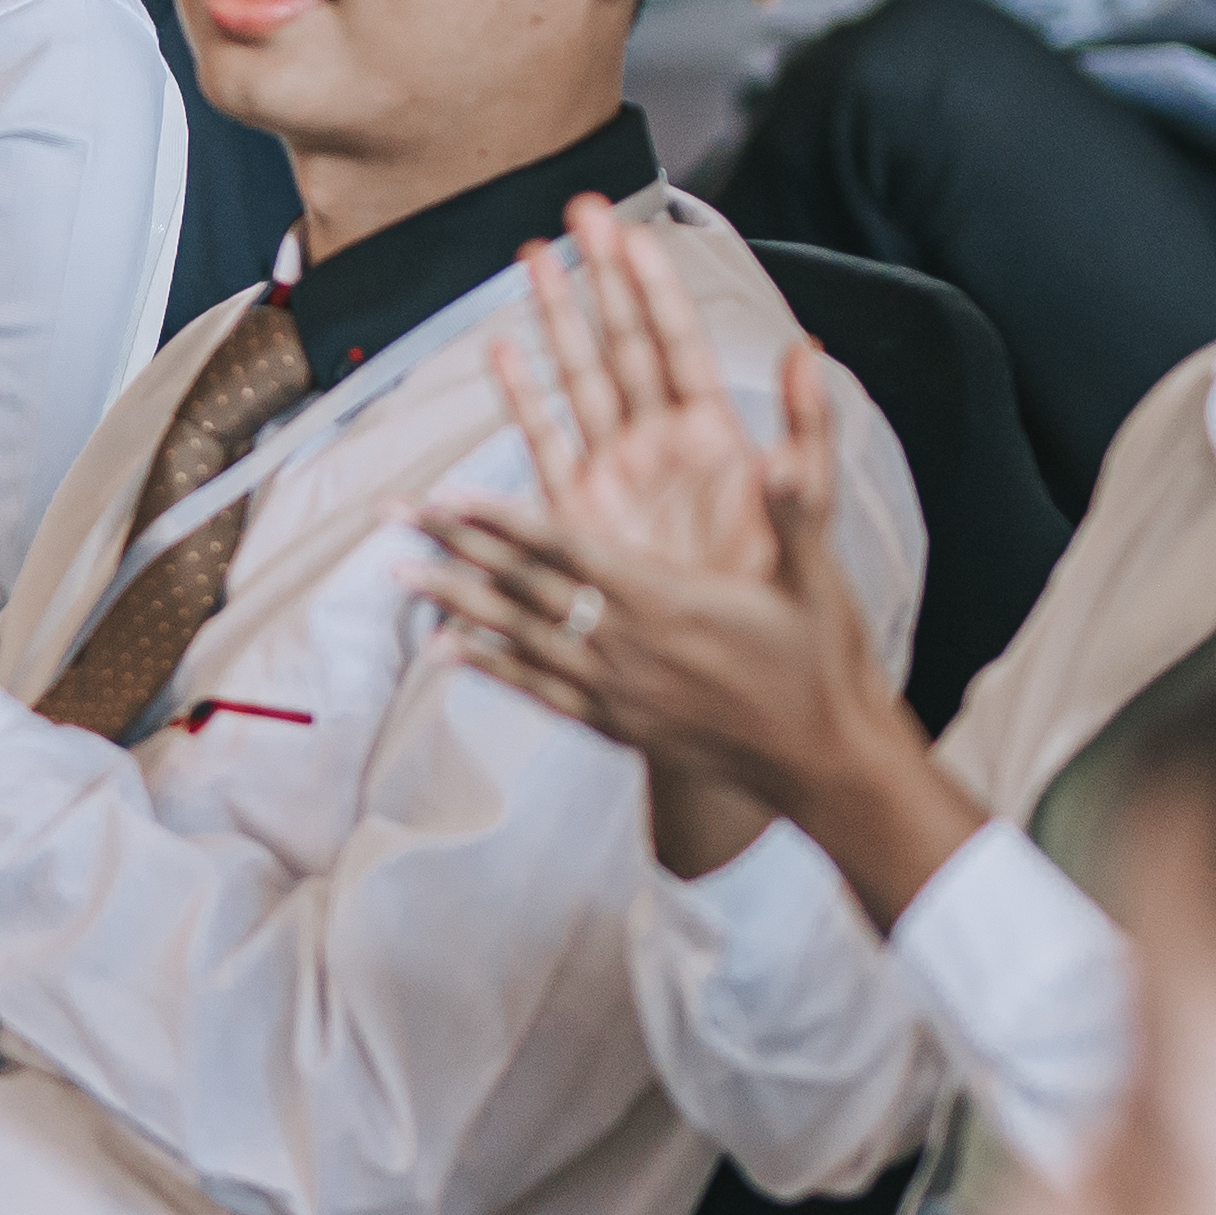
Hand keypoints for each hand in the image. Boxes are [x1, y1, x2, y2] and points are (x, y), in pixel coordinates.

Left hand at [415, 203, 937, 883]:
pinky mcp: (616, 723)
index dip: (503, 519)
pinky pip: (537, 690)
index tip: (449, 492)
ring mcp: (616, 690)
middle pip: (522, 588)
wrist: (822, 762)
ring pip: (516, 639)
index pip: (567, 550)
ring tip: (395, 573)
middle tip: (392, 514)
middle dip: (453, 547)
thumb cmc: (821, 661)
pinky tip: (443, 650)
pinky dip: (488, 667)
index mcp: (668, 602)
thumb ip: (796, 507)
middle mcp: (628, 647)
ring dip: (453, 602)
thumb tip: (787, 452)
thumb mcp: (817, 577)